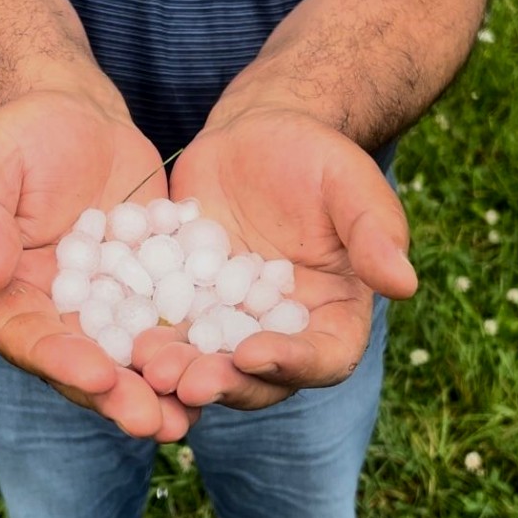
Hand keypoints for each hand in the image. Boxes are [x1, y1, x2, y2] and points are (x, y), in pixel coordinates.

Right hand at [0, 90, 197, 440]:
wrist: (73, 116)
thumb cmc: (16, 139)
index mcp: (13, 296)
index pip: (31, 340)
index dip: (61, 362)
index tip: (98, 374)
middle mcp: (63, 313)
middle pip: (87, 365)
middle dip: (120, 397)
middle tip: (156, 423)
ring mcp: (112, 303)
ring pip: (135, 356)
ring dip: (163, 388)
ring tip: (194, 415)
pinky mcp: (155, 284)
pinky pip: (176, 319)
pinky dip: (199, 345)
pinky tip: (233, 365)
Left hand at [153, 108, 417, 409]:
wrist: (257, 135)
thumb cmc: (317, 156)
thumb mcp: (349, 184)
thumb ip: (375, 233)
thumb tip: (405, 285)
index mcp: (333, 316)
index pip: (323, 356)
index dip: (292, 363)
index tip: (254, 353)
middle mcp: (281, 333)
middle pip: (258, 377)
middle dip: (222, 381)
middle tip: (184, 380)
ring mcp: (230, 325)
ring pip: (205, 362)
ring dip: (176, 370)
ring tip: (146, 363)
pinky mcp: (185, 306)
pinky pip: (164, 328)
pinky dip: (141, 336)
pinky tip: (112, 333)